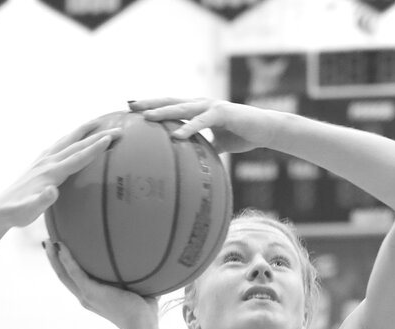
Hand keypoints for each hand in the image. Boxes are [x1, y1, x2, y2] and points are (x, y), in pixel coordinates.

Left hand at [0, 120, 122, 228]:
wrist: (2, 209)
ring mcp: (42, 161)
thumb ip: (43, 200)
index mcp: (50, 173)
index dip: (94, 148)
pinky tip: (73, 137)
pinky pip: (59, 145)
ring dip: (83, 131)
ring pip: (67, 141)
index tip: (110, 138)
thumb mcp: (31, 210)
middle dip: (97, 136)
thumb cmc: (20, 212)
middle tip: (117, 130)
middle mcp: (47, 162)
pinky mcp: (39, 163)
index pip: (77, 158)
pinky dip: (70, 138)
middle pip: (76, 145)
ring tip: (97, 122)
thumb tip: (52, 191)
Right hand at [43, 240, 158, 328]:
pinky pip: (74, 271)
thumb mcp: (140, 292)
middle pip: (64, 277)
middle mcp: (87, 298)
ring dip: (54, 257)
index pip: (77, 282)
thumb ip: (139, 278)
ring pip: (63, 274)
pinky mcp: (90, 292)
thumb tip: (150, 264)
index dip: (69, 268)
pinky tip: (60, 244)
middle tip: (49, 242)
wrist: (142, 327)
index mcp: (95, 298)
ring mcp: (87, 295)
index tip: (64, 253)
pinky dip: (65, 258)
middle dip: (55, 260)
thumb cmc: (145, 314)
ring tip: (48, 240)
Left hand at [128, 97, 275, 153]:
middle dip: (149, 103)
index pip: (170, 105)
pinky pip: (201, 122)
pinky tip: (176, 136)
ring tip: (145, 117)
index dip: (152, 106)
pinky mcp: (222, 113)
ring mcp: (211, 106)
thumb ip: (204, 147)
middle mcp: (201, 104)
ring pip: (181, 108)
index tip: (132, 109)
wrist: (266, 129)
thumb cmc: (243, 135)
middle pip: (169, 101)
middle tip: (128, 105)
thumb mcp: (219, 144)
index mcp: (198, 109)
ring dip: (163, 112)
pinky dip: (188, 128)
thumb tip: (193, 161)